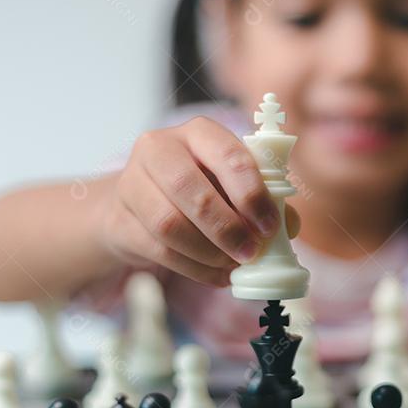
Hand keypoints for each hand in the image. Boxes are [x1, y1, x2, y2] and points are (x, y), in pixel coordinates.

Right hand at [94, 117, 298, 286]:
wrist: (137, 205)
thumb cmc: (199, 190)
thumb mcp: (233, 186)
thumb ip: (266, 202)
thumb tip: (288, 227)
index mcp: (198, 132)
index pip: (228, 155)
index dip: (252, 194)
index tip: (269, 227)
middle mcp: (159, 147)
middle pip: (190, 190)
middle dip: (227, 228)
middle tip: (250, 252)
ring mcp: (132, 182)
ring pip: (170, 224)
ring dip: (209, 252)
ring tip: (232, 264)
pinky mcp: (119, 219)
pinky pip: (159, 250)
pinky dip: (194, 269)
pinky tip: (216, 275)